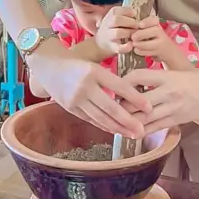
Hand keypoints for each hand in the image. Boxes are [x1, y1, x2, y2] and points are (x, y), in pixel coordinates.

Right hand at [28, 40, 149, 136]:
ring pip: (100, 117)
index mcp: (94, 71)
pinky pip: (90, 119)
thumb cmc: (76, 64)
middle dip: (128, 121)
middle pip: (111, 107)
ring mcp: (75, 99)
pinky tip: (115, 130)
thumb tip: (132, 97)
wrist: (48, 66)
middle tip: (142, 130)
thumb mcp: (94, 66)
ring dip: (117, 128)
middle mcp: (85, 86)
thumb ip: (109, 80)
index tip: (149, 107)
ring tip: (131, 134)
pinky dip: (104, 126)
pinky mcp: (69, 108)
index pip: (120, 87)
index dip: (136, 98)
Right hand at [94, 7, 137, 56]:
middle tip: (137, 26)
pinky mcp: (112, 48)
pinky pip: (119, 48)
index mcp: (110, 15)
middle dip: (130, 22)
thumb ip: (125, 15)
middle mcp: (107, 25)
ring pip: (117, 33)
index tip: (134, 16)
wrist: (101, 43)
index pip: (118, 10)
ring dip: (128, 33)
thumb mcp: (116, 18)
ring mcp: (109, 37)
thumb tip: (139, 15)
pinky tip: (131, 45)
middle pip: (116, 20)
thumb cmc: (113, 28)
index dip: (129, 12)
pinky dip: (126, 47)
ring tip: (134, 35)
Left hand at [122, 66, 198, 132]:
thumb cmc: (191, 79)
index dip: (124, 82)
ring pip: (145, 117)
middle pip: (138, 101)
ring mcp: (173, 107)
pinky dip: (142, 131)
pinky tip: (131, 133)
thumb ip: (153, 79)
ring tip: (116, 123)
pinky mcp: (177, 119)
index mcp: (165, 76)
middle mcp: (168, 91)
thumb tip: (129, 85)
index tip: (115, 87)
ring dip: (129, 121)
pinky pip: (156, 127)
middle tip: (111, 108)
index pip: (138, 76)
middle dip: (122, 106)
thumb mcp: (171, 74)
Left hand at [130, 16, 170, 61]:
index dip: (147, 22)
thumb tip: (128, 29)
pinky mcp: (159, 53)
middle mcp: (161, 33)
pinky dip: (140, 51)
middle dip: (141, 34)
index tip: (140, 25)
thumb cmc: (153, 38)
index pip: (154, 20)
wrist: (167, 51)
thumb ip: (140, 28)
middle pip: (155, 31)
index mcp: (157, 24)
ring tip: (133, 44)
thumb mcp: (148, 30)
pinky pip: (148, 52)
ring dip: (140, 44)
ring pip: (151, 43)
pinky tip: (137, 49)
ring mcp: (161, 44)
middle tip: (133, 37)